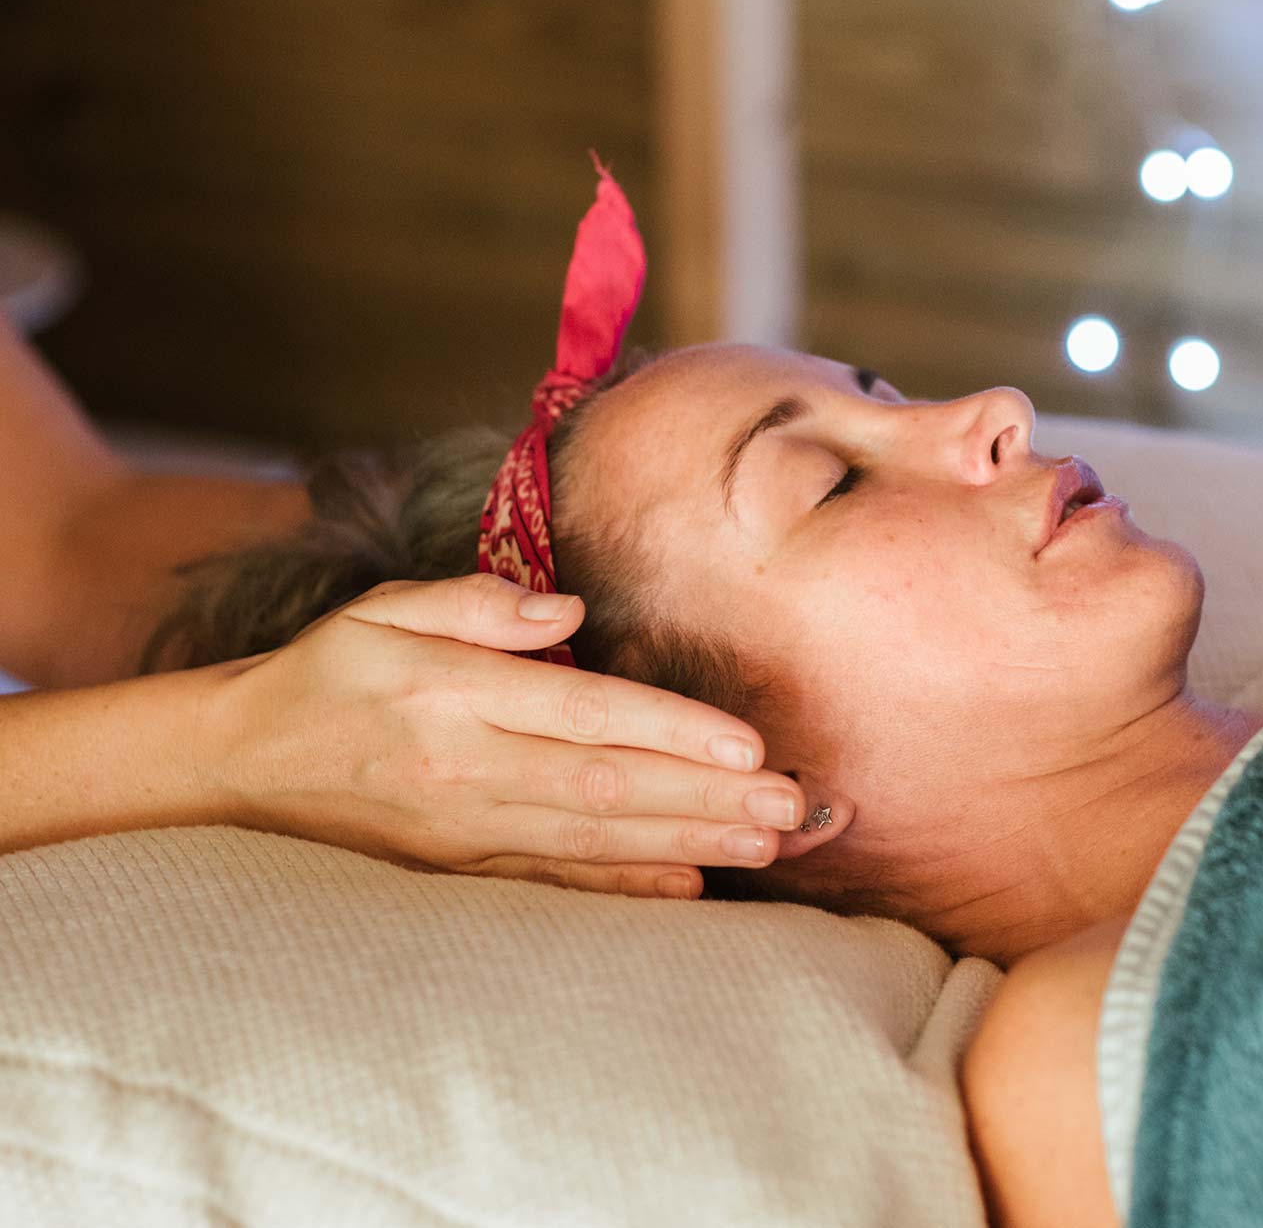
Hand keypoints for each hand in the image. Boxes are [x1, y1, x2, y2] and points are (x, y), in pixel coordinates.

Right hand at [200, 572, 803, 897]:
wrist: (239, 766)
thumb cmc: (329, 674)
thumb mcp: (380, 610)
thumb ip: (475, 605)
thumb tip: (566, 610)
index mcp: (451, 695)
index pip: (584, 714)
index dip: (672, 730)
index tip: (748, 744)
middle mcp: (463, 770)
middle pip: (606, 787)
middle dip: (706, 798)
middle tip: (791, 806)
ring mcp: (461, 833)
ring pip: (592, 840)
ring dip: (685, 842)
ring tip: (766, 844)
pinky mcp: (455, 872)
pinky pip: (551, 885)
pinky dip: (620, 889)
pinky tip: (687, 888)